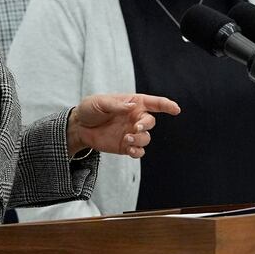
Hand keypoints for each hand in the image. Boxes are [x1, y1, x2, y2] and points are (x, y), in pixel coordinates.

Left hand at [66, 93, 180, 158]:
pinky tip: (130, 149)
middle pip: (150, 122)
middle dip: (146, 125)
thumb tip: (131, 106)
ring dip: (140, 139)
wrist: (79, 127)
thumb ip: (115, 105)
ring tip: (127, 139)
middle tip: (136, 128)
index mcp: (132, 103)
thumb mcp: (99, 102)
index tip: (176, 109)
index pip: (153, 103)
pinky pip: (139, 151)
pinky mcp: (125, 146)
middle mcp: (134, 118)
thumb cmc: (90, 109)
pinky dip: (138, 151)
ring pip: (146, 138)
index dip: (166, 105)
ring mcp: (131, 132)